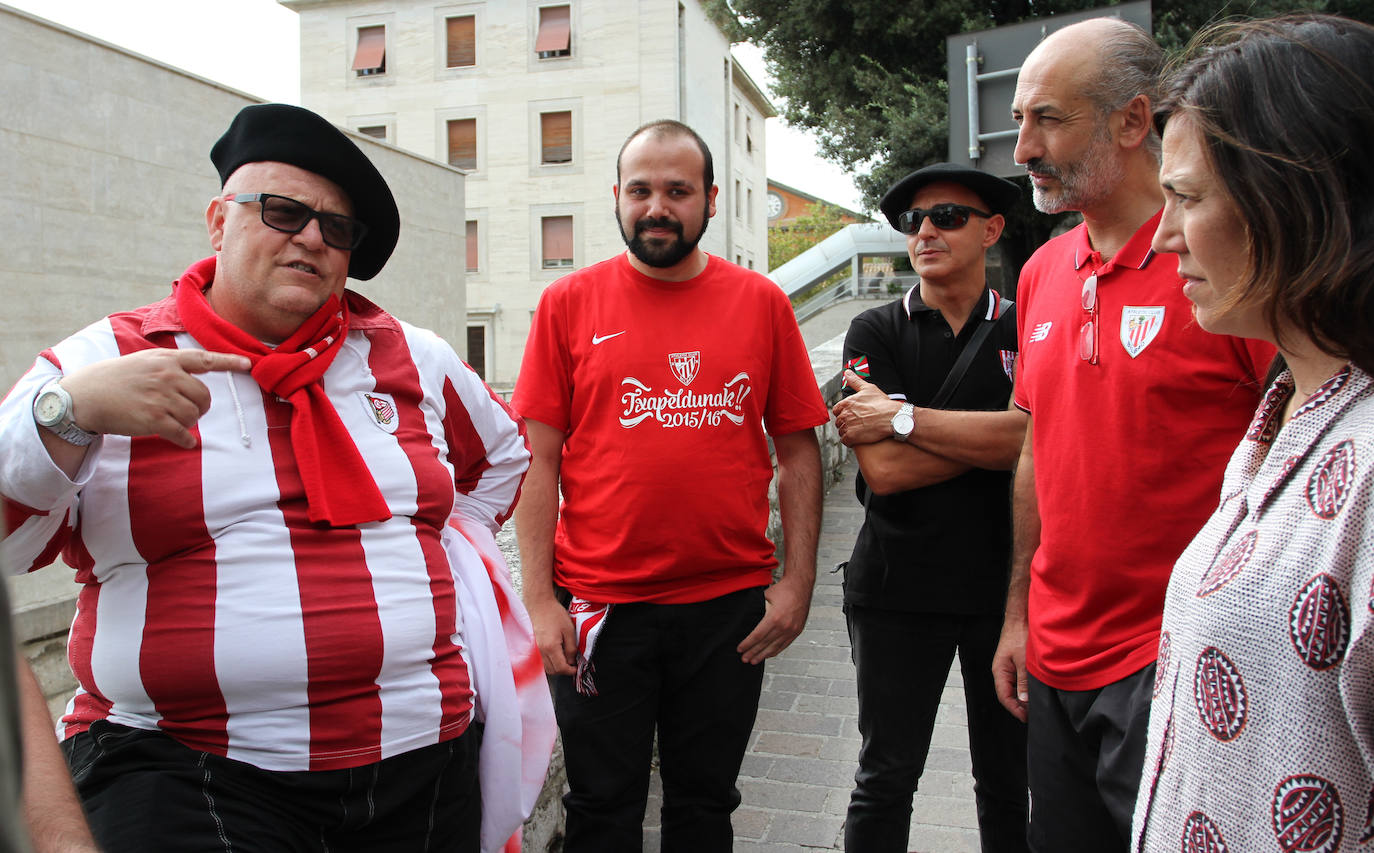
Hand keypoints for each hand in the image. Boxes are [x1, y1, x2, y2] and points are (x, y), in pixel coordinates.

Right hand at [59, 348, 251, 448]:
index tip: (248, 365)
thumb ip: (172, 365)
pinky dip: (185, 441)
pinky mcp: (154, 419)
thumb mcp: (145, 361)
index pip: (204, 359)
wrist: (86, 397)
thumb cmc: (117, 379)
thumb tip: (202, 369)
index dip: (229, 362)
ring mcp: (161, 398)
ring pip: (194, 415)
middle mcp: (167, 376)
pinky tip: (184, 442)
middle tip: (184, 411)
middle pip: (204, 396)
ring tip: (171, 421)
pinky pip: (183, 434)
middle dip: (200, 407)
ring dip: (188, 423)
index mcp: (167, 360)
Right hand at [527, 596, 576, 675]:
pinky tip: (557, 656)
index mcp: (550, 647)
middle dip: (564, 671)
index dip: (570, 671)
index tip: (576, 669)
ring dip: (556, 668)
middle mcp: (541, 651)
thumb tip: (572, 661)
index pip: (561, 668)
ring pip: (546, 668)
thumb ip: (571, 648)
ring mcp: (536, 650)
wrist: (540, 605)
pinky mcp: (534, 647)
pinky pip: (542, 661)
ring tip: (565, 660)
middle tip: (572, 665)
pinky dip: (550, 663)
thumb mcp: (569, 631)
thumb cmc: (555, 614)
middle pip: (553, 671)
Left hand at [737, 578, 811, 664]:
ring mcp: (792, 630)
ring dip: (763, 655)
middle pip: (765, 644)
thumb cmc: (783, 589)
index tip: (740, 649)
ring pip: (775, 647)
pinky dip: (775, 651)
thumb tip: (746, 619)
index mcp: (774, 618)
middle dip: (753, 652)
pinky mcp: (797, 631)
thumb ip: (757, 610)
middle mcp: (784, 626)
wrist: (800, 585)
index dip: (747, 644)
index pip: (757, 636)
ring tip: (754, 660)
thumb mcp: (765, 598)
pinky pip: (784, 645)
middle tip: (744, 659)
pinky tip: (768, 655)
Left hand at [831, 370, 902, 446]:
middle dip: (846, 423)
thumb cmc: (882, 403)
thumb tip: (847, 372)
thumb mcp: (868, 388)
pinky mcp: (852, 437)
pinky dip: (850, 441)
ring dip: (848, 432)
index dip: (843, 413)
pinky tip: (858, 439)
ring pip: (841, 431)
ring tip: (859, 431)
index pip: (836, 410)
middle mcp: (845, 414)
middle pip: (839, 422)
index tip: (852, 415)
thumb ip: (855, 381)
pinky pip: (845, 441)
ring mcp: (848, 426)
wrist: (892, 418)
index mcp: (846, 403)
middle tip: (857, 424)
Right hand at [992, 616, 1028, 721]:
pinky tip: (1033, 691)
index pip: (1004, 697)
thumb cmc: (1019, 636)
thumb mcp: (1023, 661)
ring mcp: (1008, 667)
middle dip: (1019, 706)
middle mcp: (1002, 671)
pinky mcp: (1015, 663)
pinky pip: (1018, 680)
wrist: (1021, 619)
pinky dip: (1025, 688)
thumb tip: (1023, 700)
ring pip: (1014, 688)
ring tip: (1033, 705)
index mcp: (1000, 671)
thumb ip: (1023, 681)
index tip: (1025, 718)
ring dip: (1022, 697)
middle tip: (1031, 715)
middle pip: (1008, 694)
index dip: (1015, 709)